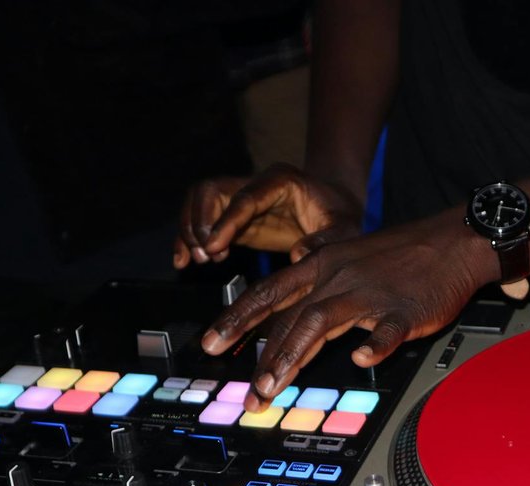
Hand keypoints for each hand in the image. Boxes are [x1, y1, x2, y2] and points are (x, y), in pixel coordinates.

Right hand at [173, 163, 363, 266]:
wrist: (337, 206)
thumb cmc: (341, 214)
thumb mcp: (344, 228)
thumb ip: (325, 240)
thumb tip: (299, 256)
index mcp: (280, 181)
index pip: (245, 198)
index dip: (225, 221)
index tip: (213, 246)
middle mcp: (255, 184)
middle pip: (210, 191)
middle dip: (199, 222)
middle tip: (204, 255)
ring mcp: (241, 198)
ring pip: (199, 202)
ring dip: (190, 230)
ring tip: (196, 260)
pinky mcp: (235, 216)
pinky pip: (203, 220)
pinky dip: (190, 238)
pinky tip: (184, 260)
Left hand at [200, 212, 497, 411]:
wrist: (454, 240)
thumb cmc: (402, 257)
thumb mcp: (349, 260)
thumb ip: (317, 288)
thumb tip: (288, 317)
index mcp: (322, 265)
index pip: (269, 293)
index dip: (237, 319)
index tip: (211, 344)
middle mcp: (338, 277)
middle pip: (289, 315)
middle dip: (262, 355)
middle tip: (247, 390)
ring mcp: (371, 294)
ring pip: (322, 322)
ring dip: (293, 355)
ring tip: (275, 386)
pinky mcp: (405, 310)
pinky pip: (387, 329)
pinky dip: (374, 344)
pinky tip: (360, 359)